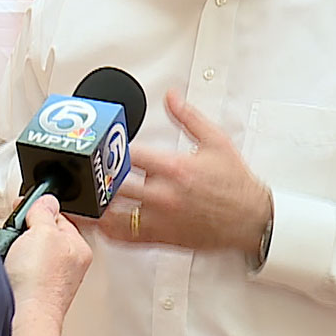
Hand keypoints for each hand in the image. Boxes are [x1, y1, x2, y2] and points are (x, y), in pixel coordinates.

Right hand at [4, 194, 92, 335]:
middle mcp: (67, 265)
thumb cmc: (40, 282)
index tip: (24, 209)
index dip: (39, 210)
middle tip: (16, 233)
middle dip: (25, 230)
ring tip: (11, 253)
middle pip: (42, 234)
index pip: (59, 218)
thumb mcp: (42, 232)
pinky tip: (6, 267)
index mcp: (79, 249)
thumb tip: (46, 201)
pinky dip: (9, 264)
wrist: (22, 317)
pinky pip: (18, 268)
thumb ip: (44, 212)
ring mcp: (49, 279)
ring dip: (15, 248)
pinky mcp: (31, 290)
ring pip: (28, 252)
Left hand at [95, 90, 272, 258]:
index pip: (130, 155)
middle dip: (98, 176)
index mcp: (175, 169)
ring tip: (83, 196)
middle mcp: (164, 196)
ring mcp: (161, 220)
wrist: (252, 220)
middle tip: (85, 169)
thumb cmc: (236, 185)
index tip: (102, 144)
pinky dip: (107, 231)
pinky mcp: (162, 239)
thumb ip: (188, 117)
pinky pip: (125, 239)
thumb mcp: (215, 141)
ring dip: (95, 205)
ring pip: (114, 215)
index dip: (111, 147)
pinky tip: (98, 222)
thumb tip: (171, 97)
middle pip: (115, 185)